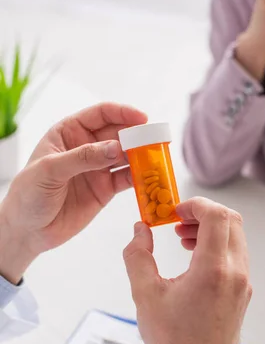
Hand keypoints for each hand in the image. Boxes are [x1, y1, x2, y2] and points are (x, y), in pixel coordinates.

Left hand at [0, 103, 146, 283]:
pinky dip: (140, 178)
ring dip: (142, 156)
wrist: (28, 230)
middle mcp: (87, 147)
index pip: (100, 115)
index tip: (141, 118)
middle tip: (154, 140)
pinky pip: (127, 179)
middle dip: (137, 135)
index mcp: (69, 132)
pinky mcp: (105, 190)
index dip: (122, 113)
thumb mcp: (50, 170)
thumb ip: (83, 157)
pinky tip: (150, 178)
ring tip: (157, 158)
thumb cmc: (28, 194)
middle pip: (118, 133)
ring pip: (126, 156)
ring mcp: (98, 169)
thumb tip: (116, 148)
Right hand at [123, 197, 251, 343]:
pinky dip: (216, 246)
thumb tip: (139, 230)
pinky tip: (193, 258)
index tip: (174, 211)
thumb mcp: (145, 296)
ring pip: (235, 237)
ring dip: (210, 229)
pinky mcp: (242, 293)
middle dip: (203, 213)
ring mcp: (243, 283)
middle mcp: (235, 272)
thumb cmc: (173, 343)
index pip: (217, 215)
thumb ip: (138, 255)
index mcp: (213, 269)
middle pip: (231, 220)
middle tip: (177, 220)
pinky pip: (235, 255)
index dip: (195, 205)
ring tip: (181, 238)